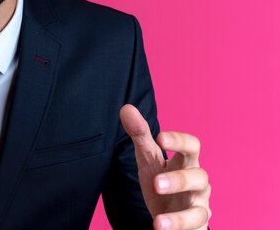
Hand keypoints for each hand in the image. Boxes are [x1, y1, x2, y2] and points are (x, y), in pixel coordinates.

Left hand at [120, 104, 210, 229]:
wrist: (171, 214)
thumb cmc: (163, 181)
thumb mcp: (148, 159)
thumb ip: (140, 135)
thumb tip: (126, 108)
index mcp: (186, 161)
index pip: (192, 146)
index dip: (179, 140)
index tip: (160, 137)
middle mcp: (197, 182)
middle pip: (198, 176)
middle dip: (178, 180)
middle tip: (156, 184)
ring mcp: (199, 205)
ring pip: (199, 208)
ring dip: (180, 216)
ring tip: (158, 221)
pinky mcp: (197, 224)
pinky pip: (193, 227)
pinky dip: (177, 228)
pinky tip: (159, 228)